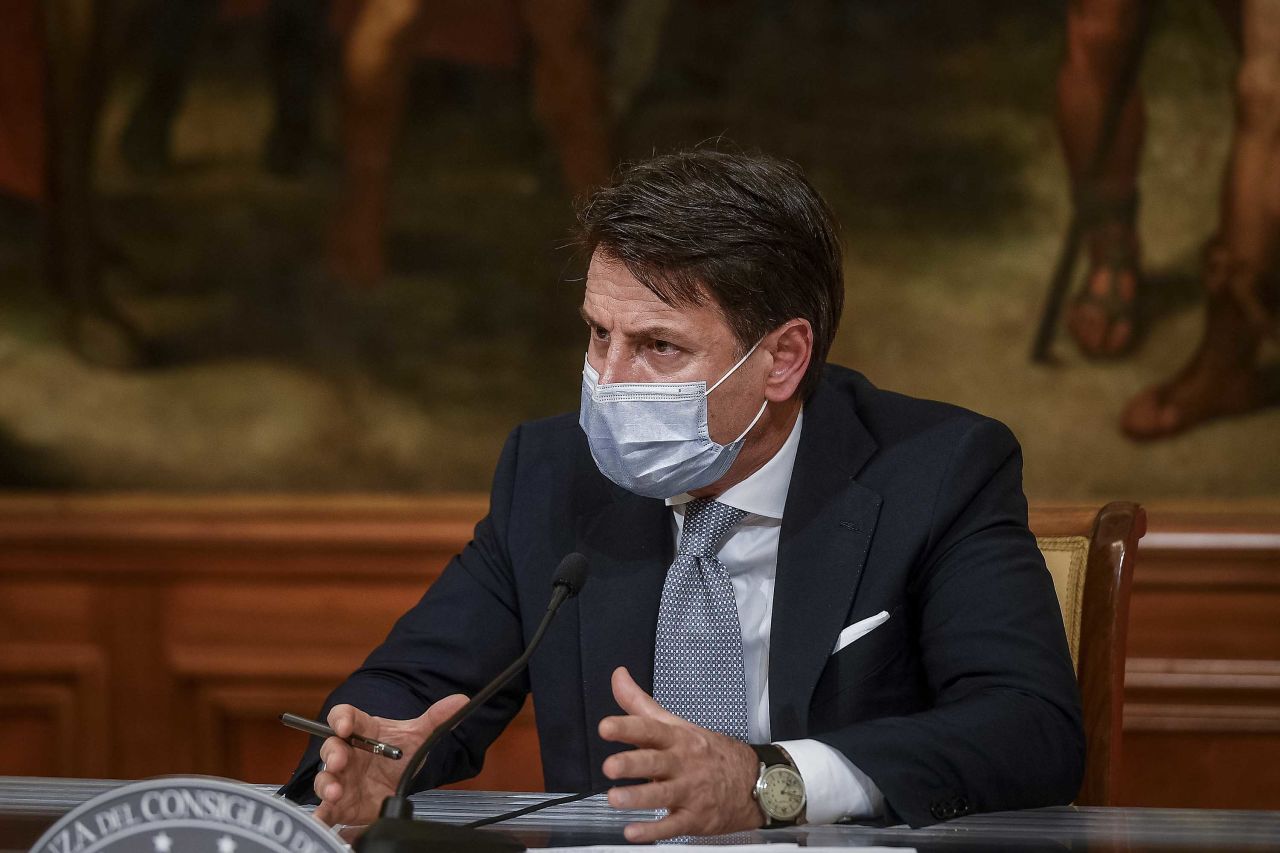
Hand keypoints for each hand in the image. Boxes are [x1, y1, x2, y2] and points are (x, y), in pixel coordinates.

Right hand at [312, 695, 467, 826]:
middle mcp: (346, 754)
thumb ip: (436, 718)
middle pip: (330, 748)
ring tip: (336, 792)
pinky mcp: (340, 805)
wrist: (397, 783)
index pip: (344, 717)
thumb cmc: (397, 755)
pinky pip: (324, 811)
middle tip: (338, 761)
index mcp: (361, 731)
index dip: (341, 719)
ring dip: (326, 785)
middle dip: (331, 754)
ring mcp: (341, 779)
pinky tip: (321, 822)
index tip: (345, 726)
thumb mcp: (417, 736)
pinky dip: (320, 817)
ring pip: (324, 779)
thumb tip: (460, 701)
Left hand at [598, 667, 763, 841]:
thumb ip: (641, 704)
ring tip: (614, 799)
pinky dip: (654, 831)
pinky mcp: (695, 818)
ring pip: (663, 795)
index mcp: (677, 738)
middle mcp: (683, 763)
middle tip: (610, 766)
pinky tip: (633, 832)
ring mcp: (691, 792)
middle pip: (656, 761)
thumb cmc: (708, 752)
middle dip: (632, 764)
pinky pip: (674, 826)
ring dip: (638, 798)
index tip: (606, 727)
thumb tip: (618, 676)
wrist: (753, 781)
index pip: (651, 729)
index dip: (628, 727)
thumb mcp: (677, 725)